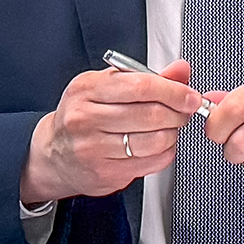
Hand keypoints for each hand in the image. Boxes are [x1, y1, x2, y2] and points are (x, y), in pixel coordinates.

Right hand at [21, 60, 205, 203]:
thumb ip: (147, 77)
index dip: (174, 91)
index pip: (141, 86)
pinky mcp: (103, 174)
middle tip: (183, 112)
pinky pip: (151, 163)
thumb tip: (181, 69)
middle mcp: (85, 119)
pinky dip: (164, 153)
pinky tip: (157, 146)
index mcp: (87, 89)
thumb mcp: (107, 86)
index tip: (190, 95)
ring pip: (154, 141)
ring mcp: (92, 149)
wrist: (53, 153)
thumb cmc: (84, 115)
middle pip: (151, 115)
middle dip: (178, 113)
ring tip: (168, 128)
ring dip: (172, 134)